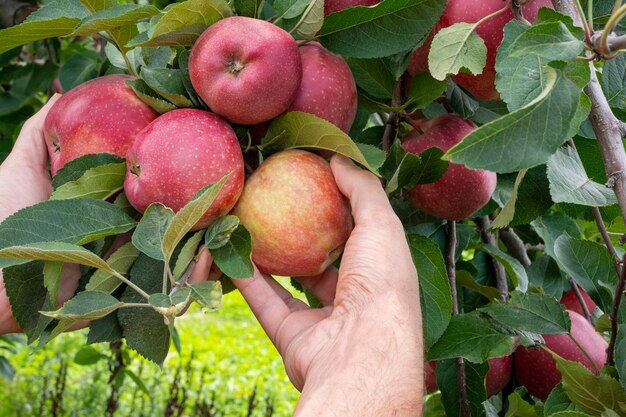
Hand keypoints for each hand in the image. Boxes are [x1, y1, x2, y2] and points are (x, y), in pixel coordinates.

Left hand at [0, 97, 212, 333]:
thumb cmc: (4, 218)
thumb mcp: (20, 167)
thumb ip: (40, 133)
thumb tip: (62, 91)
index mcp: (109, 208)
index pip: (156, 191)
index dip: (182, 178)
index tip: (206, 159)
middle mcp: (125, 237)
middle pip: (177, 225)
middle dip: (209, 214)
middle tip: (232, 196)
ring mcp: (131, 269)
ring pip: (183, 259)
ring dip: (211, 247)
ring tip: (230, 229)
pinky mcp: (130, 300)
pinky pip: (170, 294)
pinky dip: (195, 281)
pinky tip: (207, 259)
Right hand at [233, 155, 423, 415]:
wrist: (361, 349)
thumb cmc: (381, 281)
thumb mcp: (382, 223)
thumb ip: (362, 189)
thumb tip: (338, 159)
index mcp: (378, 271)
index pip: (357, 236)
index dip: (336, 210)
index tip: (309, 184)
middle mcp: (352, 296)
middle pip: (320, 260)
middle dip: (299, 235)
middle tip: (273, 204)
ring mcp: (321, 319)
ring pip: (288, 282)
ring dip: (266, 256)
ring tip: (245, 223)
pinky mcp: (292, 336)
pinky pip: (264, 301)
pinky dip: (246, 278)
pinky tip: (228, 250)